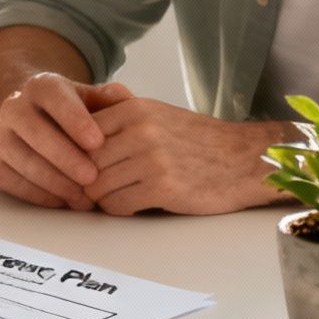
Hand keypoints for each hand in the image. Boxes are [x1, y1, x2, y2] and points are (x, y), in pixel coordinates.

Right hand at [0, 74, 128, 209]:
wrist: (36, 118)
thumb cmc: (73, 113)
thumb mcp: (93, 99)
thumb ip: (112, 99)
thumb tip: (127, 101)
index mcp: (41, 86)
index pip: (54, 97)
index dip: (75, 120)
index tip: (98, 142)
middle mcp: (14, 106)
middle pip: (33, 130)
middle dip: (64, 156)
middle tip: (92, 177)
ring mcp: (0, 135)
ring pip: (19, 157)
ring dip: (52, 180)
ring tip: (82, 197)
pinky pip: (10, 180)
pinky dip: (36, 193)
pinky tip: (62, 201)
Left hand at [81, 97, 283, 214]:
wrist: (243, 159)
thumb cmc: (195, 139)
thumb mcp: (155, 111)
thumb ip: (118, 112)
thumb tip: (78, 118)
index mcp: (134, 109)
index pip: (80, 134)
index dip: (75, 155)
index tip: (79, 167)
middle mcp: (140, 130)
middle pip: (85, 162)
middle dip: (84, 180)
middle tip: (89, 189)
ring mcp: (152, 159)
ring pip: (97, 186)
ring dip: (101, 197)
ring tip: (115, 195)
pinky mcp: (163, 187)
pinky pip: (117, 205)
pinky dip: (119, 208)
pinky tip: (133, 203)